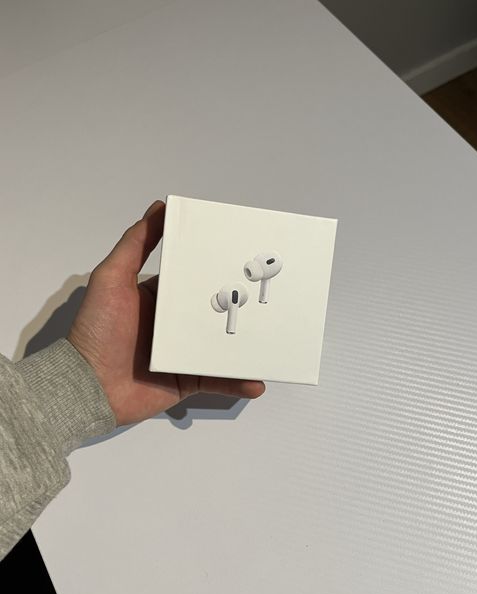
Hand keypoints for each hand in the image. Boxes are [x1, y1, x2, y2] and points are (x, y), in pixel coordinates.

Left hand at [68, 201, 264, 425]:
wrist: (88, 387)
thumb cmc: (97, 330)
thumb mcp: (112, 278)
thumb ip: (136, 243)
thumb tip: (160, 207)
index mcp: (159, 298)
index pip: (193, 279)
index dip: (217, 270)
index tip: (244, 260)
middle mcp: (173, 325)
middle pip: (213, 311)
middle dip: (240, 306)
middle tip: (269, 298)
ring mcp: (183, 353)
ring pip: (221, 345)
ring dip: (245, 344)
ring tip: (271, 339)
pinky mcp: (187, 380)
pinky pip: (217, 379)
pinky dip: (237, 381)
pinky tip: (257, 381)